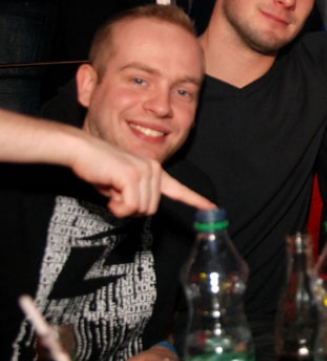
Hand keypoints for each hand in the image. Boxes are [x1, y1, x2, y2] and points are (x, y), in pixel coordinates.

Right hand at [69, 136, 214, 216]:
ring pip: (141, 210)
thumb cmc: (98, 168)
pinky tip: (109, 188)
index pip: (179, 189)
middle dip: (129, 208)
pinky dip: (117, 206)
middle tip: (115, 193)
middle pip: (150, 210)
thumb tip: (138, 209)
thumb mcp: (121, 186)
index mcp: (154, 172)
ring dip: (121, 207)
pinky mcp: (133, 176)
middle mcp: (154, 170)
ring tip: (111, 187)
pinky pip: (130, 207)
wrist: (80, 150)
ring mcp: (145, 172)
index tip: (212, 208)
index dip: (195, 200)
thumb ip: (135, 196)